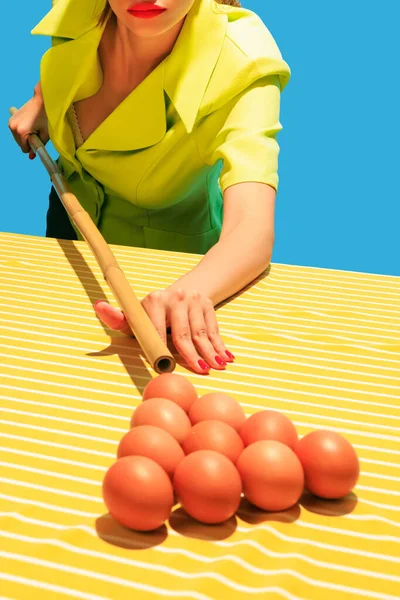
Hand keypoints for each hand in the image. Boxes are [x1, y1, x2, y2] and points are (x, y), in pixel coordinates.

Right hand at [8, 92, 48, 159]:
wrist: (41, 100)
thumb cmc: (46, 116)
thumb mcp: (45, 134)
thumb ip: (38, 146)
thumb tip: (31, 157)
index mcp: (21, 131)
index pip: (24, 149)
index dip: (32, 147)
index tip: (38, 139)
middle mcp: (13, 127)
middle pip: (20, 144)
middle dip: (28, 141)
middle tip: (37, 131)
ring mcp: (11, 122)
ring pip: (18, 138)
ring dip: (25, 137)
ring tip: (33, 126)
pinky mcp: (11, 119)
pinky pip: (16, 131)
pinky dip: (22, 131)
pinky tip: (29, 124)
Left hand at [94, 288, 234, 373]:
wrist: (180, 292)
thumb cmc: (152, 313)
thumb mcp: (134, 315)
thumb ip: (116, 318)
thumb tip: (98, 306)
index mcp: (155, 300)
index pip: (159, 330)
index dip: (163, 349)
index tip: (167, 365)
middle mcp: (176, 297)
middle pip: (184, 332)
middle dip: (192, 354)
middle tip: (200, 370)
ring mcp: (194, 300)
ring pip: (202, 332)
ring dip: (211, 351)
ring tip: (217, 366)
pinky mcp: (207, 304)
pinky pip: (214, 328)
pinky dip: (220, 344)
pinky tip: (226, 357)